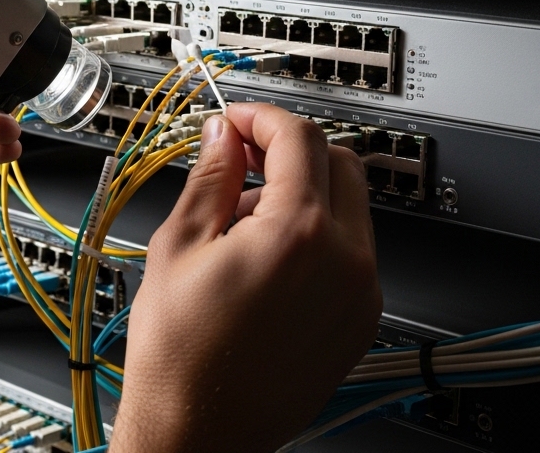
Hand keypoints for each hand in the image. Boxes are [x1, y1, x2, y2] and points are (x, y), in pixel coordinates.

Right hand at [112, 104, 381, 452]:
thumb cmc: (181, 356)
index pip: (299, 139)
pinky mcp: (360, 321)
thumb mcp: (178, 246)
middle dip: (291, 149)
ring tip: (243, 224)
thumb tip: (223, 136)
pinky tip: (267, 260)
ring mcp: (361, 294)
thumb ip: (210, 178)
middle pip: (339, 162)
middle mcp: (346, 261)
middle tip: (243, 159)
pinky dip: (319, 237)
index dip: (262, 117)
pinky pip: (353, 254)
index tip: (237, 120)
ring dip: (305, 192)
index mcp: (299, 234)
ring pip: (350, 207)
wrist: (198, 431)